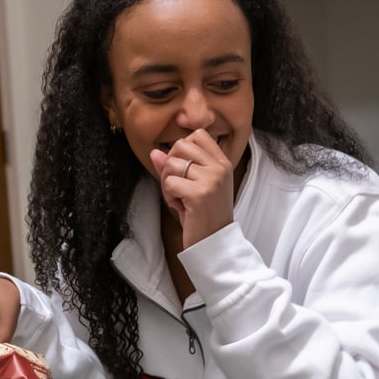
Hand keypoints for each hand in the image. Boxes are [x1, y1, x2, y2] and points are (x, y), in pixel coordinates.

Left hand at [151, 128, 235, 248]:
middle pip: (181, 145)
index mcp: (223, 163)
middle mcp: (220, 167)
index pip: (199, 135)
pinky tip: (181, 206)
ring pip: (171, 164)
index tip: (183, 169)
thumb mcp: (193, 187)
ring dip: (168, 182)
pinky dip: (169, 196)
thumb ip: (175, 167)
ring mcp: (211, 179)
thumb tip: (155, 153)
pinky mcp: (199, 193)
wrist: (216, 243)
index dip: (182, 149)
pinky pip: (169, 182)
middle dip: (170, 165)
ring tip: (179, 198)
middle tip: (178, 185)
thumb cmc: (205, 215)